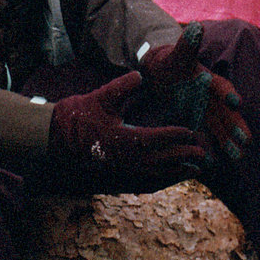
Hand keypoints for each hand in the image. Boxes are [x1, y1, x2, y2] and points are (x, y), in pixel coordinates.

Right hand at [48, 73, 205, 185]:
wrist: (56, 137)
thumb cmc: (79, 115)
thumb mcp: (102, 96)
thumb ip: (123, 86)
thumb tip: (141, 76)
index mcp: (124, 140)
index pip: (157, 139)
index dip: (176, 135)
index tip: (191, 132)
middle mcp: (126, 160)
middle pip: (162, 162)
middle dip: (184, 157)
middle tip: (203, 154)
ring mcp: (122, 172)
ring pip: (156, 177)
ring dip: (177, 173)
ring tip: (195, 170)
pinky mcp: (117, 177)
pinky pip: (145, 184)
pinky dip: (161, 182)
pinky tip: (170, 179)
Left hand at [138, 23, 250, 166]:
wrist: (160, 72)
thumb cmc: (169, 61)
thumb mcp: (176, 53)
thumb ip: (186, 44)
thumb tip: (196, 26)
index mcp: (206, 78)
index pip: (220, 86)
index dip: (227, 93)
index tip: (236, 102)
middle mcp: (209, 95)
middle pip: (225, 111)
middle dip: (235, 124)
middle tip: (247, 140)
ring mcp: (204, 109)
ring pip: (220, 125)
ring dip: (229, 139)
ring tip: (240, 156)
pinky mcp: (196, 119)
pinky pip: (206, 133)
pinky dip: (211, 146)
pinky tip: (214, 163)